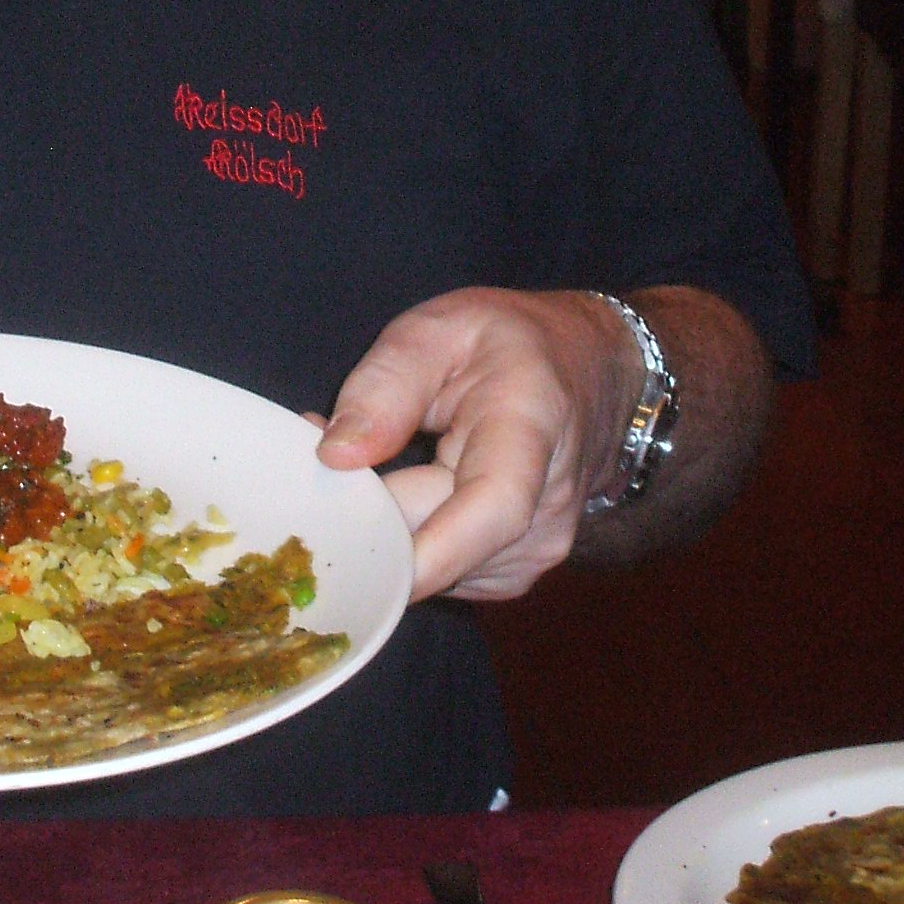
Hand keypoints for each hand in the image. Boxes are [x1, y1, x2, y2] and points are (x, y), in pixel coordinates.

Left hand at [313, 289, 642, 602]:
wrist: (589, 373)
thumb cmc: (510, 345)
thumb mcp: (440, 329)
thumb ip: (386, 383)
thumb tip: (337, 455)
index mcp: (528, 433)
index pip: (493, 509)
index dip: (431, 551)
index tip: (365, 569)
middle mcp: (544, 509)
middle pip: (433, 543)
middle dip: (361, 512)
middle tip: (314, 456)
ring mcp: (532, 551)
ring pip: (427, 564)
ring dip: (380, 525)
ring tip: (371, 462)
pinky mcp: (509, 574)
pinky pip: (435, 569)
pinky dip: (404, 538)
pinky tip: (402, 491)